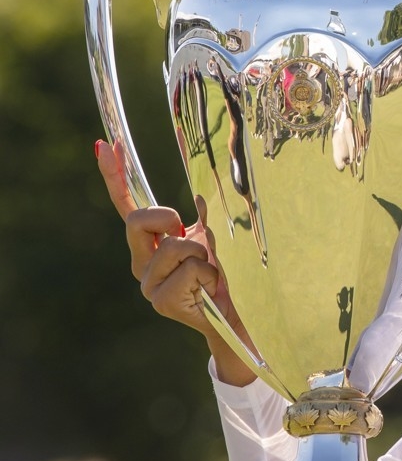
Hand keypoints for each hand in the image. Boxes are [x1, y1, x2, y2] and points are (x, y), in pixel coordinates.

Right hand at [96, 139, 256, 385]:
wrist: (238, 317)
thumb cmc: (226, 275)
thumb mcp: (215, 237)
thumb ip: (203, 215)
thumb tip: (206, 186)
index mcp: (150, 244)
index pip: (127, 205)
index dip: (115, 175)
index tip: (103, 143)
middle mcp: (141, 263)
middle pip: (140, 219)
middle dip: (168, 219)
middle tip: (190, 236)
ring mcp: (148, 284)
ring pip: (175, 245)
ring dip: (204, 254)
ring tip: (212, 273)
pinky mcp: (161, 300)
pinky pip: (190, 268)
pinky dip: (209, 274)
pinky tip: (210, 290)